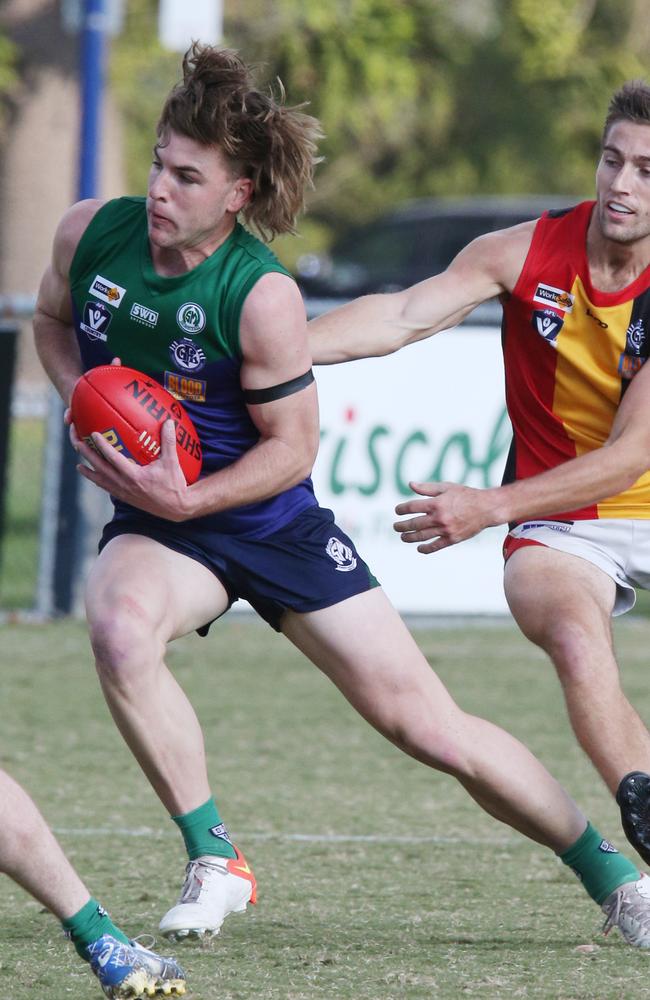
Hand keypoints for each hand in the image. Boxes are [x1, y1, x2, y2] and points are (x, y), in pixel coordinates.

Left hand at [70, 418, 195, 520]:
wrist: (176, 508)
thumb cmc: (175, 484)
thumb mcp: (172, 462)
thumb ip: (169, 441)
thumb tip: (169, 421)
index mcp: (134, 476)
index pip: (113, 458)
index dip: (102, 445)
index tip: (93, 434)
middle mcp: (125, 485)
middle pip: (100, 468)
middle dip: (87, 455)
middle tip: (78, 443)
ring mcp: (124, 493)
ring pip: (101, 481)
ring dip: (89, 472)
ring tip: (79, 464)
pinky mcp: (126, 498)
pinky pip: (107, 489)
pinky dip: (99, 482)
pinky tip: (95, 478)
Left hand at [393, 480, 494, 552]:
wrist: (486, 508)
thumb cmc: (466, 495)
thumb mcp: (447, 487)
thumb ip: (427, 488)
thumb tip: (410, 484)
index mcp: (436, 503)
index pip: (412, 507)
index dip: (402, 509)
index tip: (397, 511)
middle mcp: (439, 517)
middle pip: (414, 524)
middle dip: (402, 526)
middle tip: (396, 527)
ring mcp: (445, 530)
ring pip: (422, 536)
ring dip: (409, 537)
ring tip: (403, 537)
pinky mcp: (452, 539)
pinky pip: (436, 546)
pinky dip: (426, 548)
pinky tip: (419, 548)